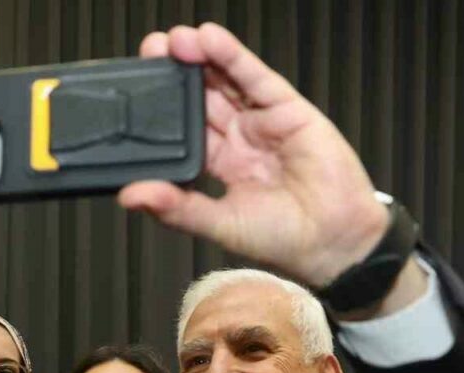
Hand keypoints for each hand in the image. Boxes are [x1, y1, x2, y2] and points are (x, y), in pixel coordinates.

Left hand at [117, 23, 389, 287]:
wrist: (333, 242)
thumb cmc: (283, 239)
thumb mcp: (219, 224)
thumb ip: (176, 207)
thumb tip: (130, 196)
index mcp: (221, 165)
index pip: (184, 130)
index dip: (161, 111)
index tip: (133, 93)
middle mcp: (240, 139)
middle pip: (202, 98)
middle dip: (176, 74)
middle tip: (149, 51)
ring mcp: (263, 122)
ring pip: (225, 82)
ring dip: (200, 58)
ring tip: (174, 40)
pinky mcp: (288, 110)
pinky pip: (256, 79)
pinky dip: (233, 57)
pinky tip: (210, 39)